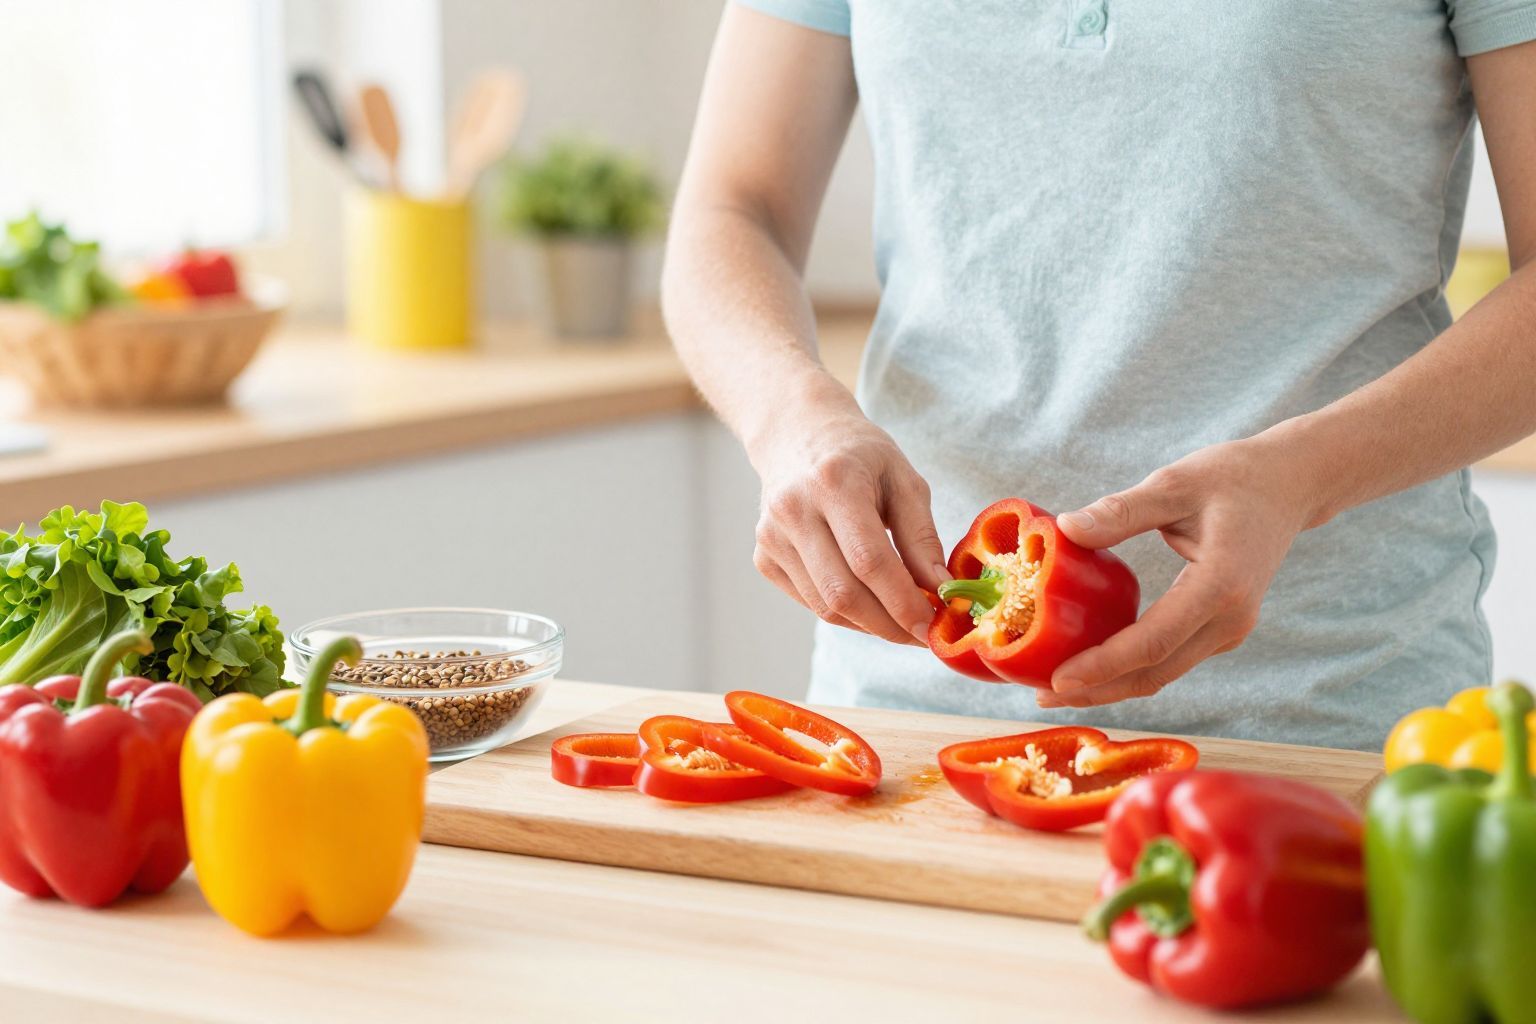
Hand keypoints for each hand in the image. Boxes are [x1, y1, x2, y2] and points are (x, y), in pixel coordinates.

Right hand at [750, 397, 946, 645]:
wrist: (797, 434)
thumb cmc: (859, 455)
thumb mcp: (903, 480)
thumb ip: (922, 537)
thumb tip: (940, 591)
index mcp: (834, 482)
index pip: (869, 561)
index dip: (903, 603)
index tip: (933, 628)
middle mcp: (794, 510)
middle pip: (843, 593)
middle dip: (889, 626)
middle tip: (922, 635)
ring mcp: (772, 537)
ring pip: (825, 607)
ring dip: (870, 624)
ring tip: (901, 619)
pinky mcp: (764, 557)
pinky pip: (811, 602)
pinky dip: (845, 613)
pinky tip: (868, 601)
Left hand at [1040, 436, 1321, 707]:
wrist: (1289, 486)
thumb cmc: (1232, 478)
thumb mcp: (1174, 484)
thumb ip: (1121, 511)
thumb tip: (1065, 529)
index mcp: (1220, 586)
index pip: (1152, 642)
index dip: (1102, 666)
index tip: (1057, 680)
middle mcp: (1230, 620)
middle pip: (1156, 672)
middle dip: (1097, 690)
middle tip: (1041, 696)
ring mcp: (1230, 629)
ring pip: (1163, 673)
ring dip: (1111, 685)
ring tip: (1056, 689)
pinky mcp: (1222, 629)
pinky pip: (1170, 659)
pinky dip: (1130, 667)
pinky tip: (1091, 663)